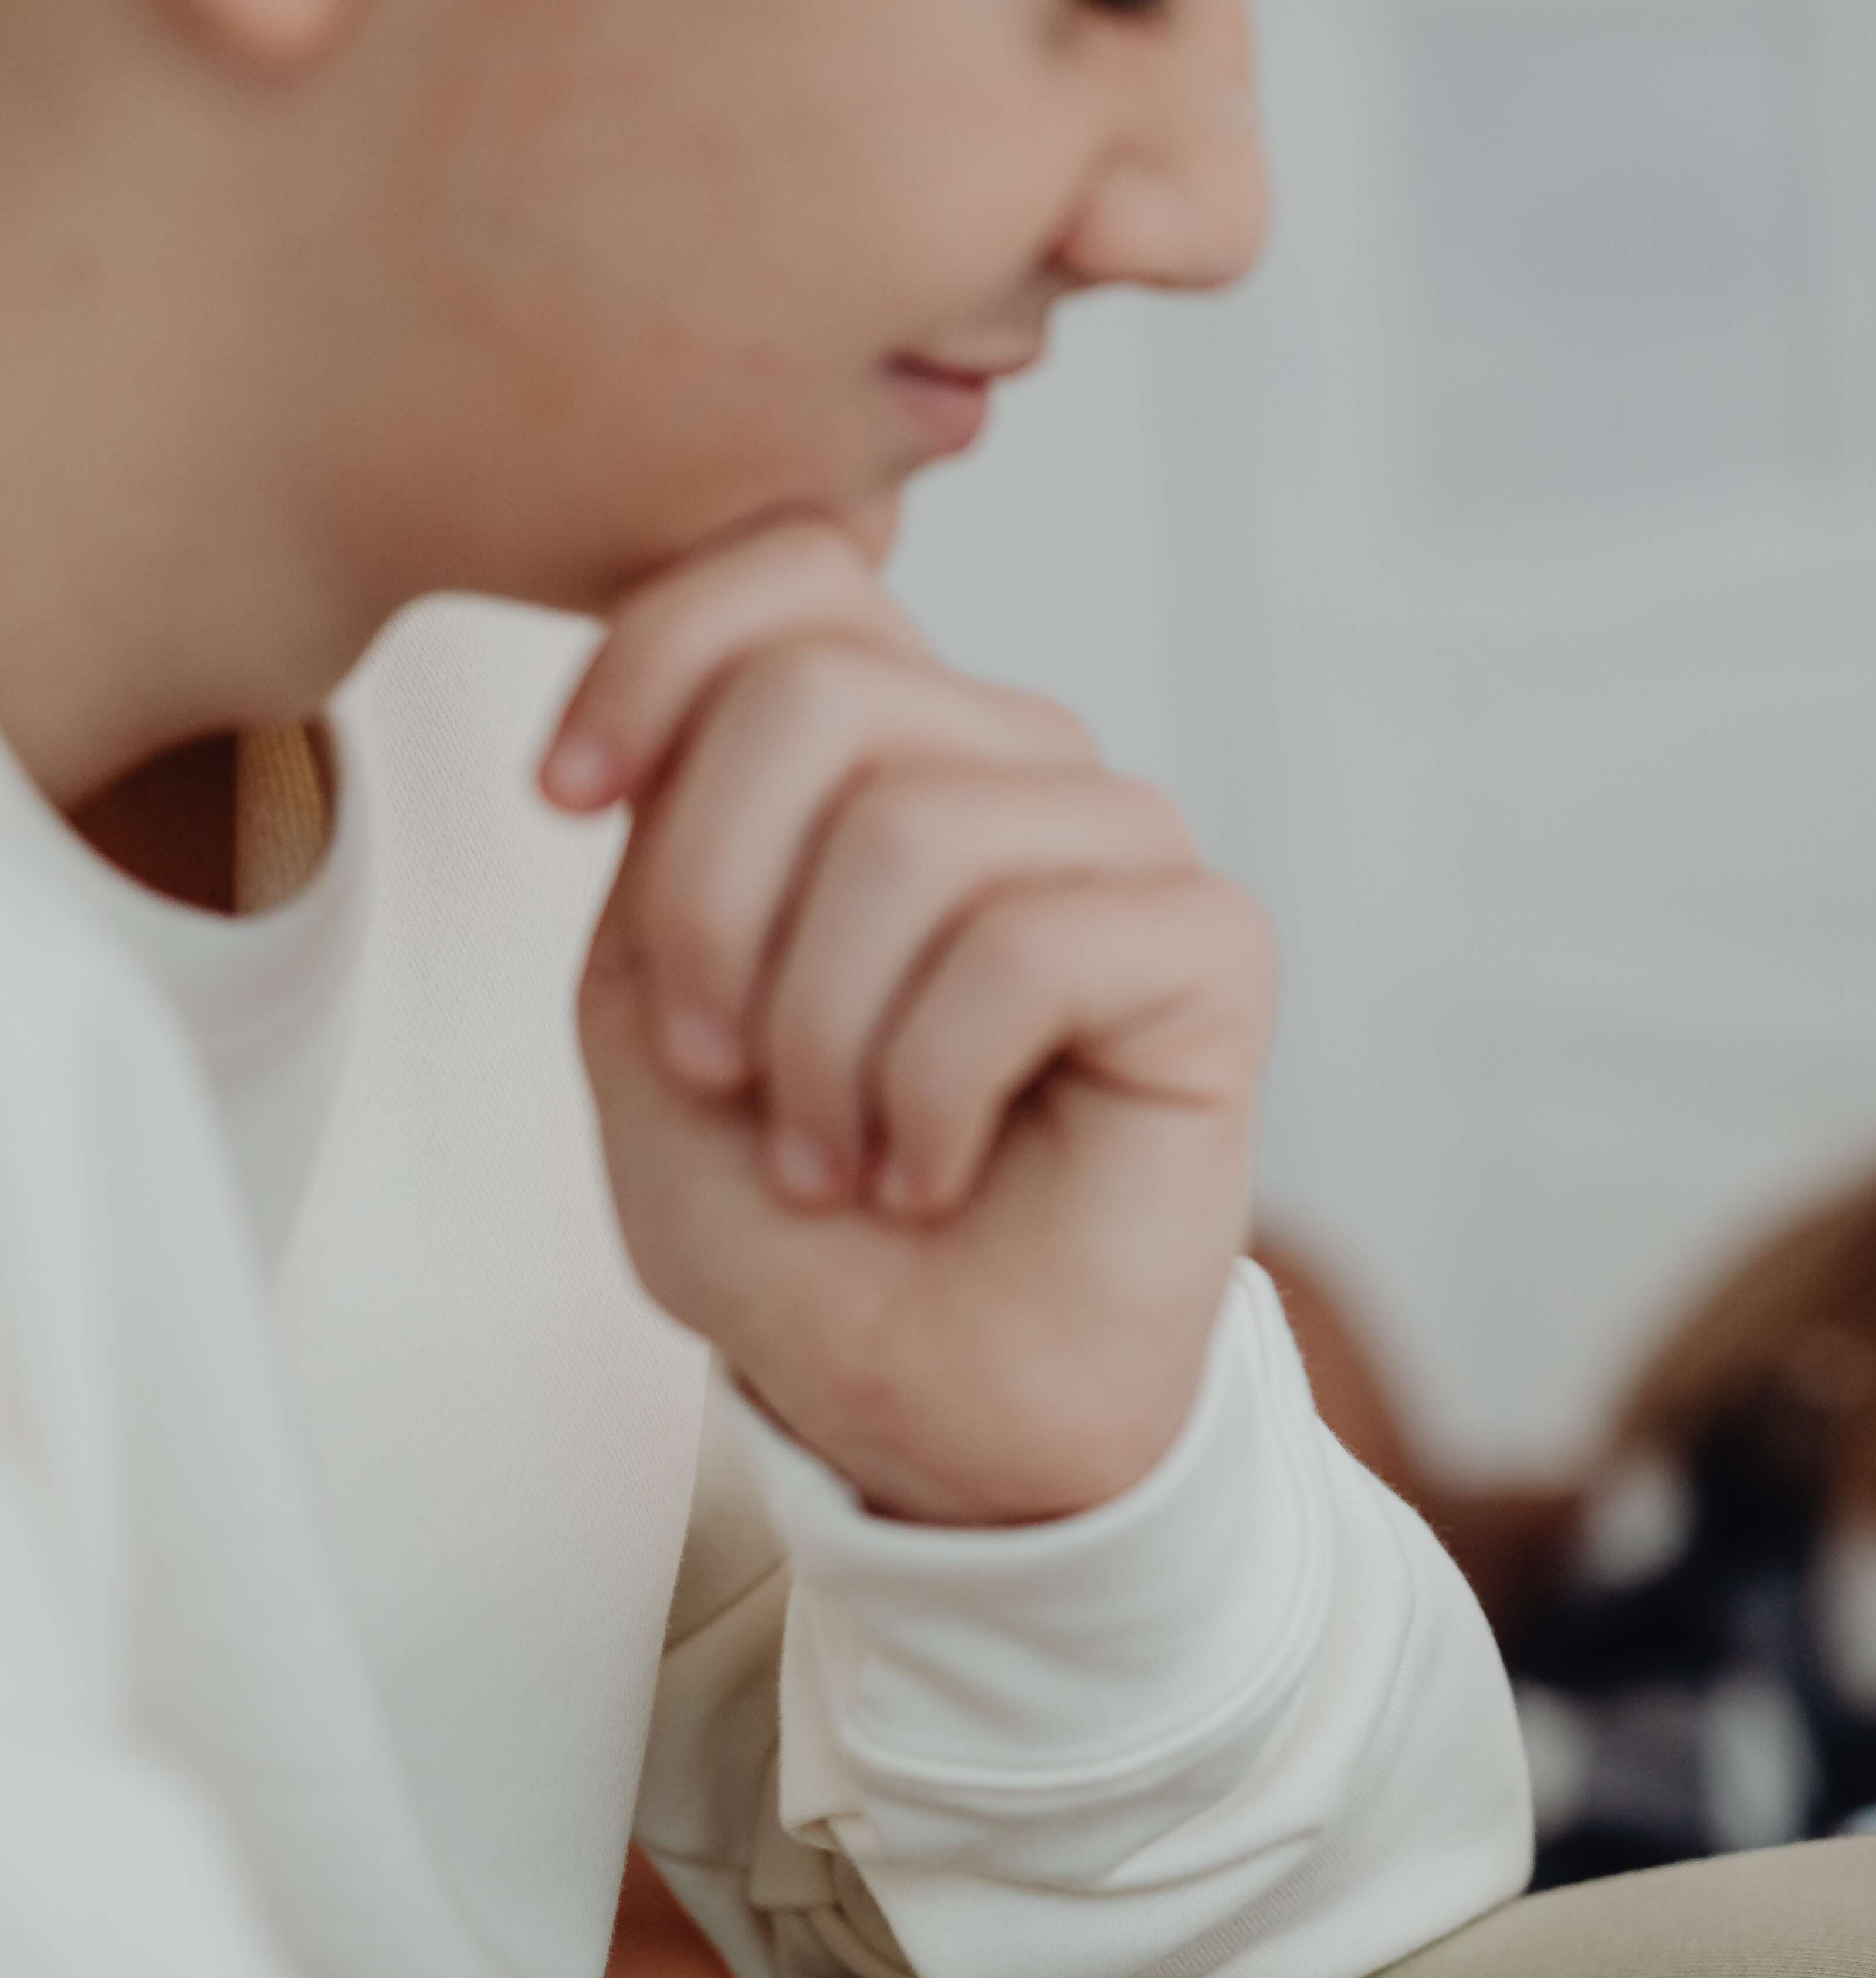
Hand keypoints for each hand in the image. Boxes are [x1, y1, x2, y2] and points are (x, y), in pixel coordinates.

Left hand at [559, 517, 1271, 1525]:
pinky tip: (934, 1171)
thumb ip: (667, 828)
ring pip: (918, 831)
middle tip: (721, 1077)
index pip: (791, 570)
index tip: (564, 807)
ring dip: (824, 1036)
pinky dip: (932, 1091)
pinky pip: (1028, 948)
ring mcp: (1124, 847)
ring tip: (834, 1154)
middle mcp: (1015, 766)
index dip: (652, 656)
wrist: (926, 1408)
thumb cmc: (797, 1223)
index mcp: (886, 748)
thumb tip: (739, 664)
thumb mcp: (645, 1008)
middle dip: (716, 908)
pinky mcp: (1210, 948)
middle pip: (820, 691)